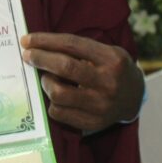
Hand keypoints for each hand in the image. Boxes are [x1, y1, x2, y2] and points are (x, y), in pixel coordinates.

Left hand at [21, 32, 143, 131]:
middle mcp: (108, 82)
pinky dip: (51, 102)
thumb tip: (38, 45)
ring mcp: (101, 105)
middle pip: (65, 67)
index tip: (27, 40)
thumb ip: (77, 48)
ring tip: (46, 77)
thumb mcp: (104, 51)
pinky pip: (59, 113)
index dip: (45, 41)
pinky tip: (55, 94)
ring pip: (58, 93)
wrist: (134, 97)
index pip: (71, 45)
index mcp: (111, 59)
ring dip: (45, 82)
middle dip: (41, 59)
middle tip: (28, 55)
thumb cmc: (112, 68)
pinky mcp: (93, 122)